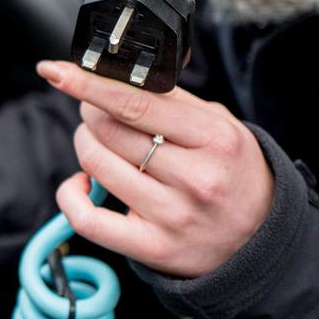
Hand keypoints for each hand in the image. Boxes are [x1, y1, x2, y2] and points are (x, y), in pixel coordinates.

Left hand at [37, 60, 272, 278]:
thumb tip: (114, 74)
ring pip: (96, 164)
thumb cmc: (233, 172)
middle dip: (89, 112)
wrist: (261, 239)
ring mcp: (173, 216)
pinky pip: (87, 219)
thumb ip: (172, 98)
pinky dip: (71, 194)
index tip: (57, 71)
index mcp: (214, 139)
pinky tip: (82, 183)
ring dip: (84, 145)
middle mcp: (195, 178)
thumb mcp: (221, 125)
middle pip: (109, 131)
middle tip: (96, 110)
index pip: (135, 104)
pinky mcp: (153, 248)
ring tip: (99, 143)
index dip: (88, 85)